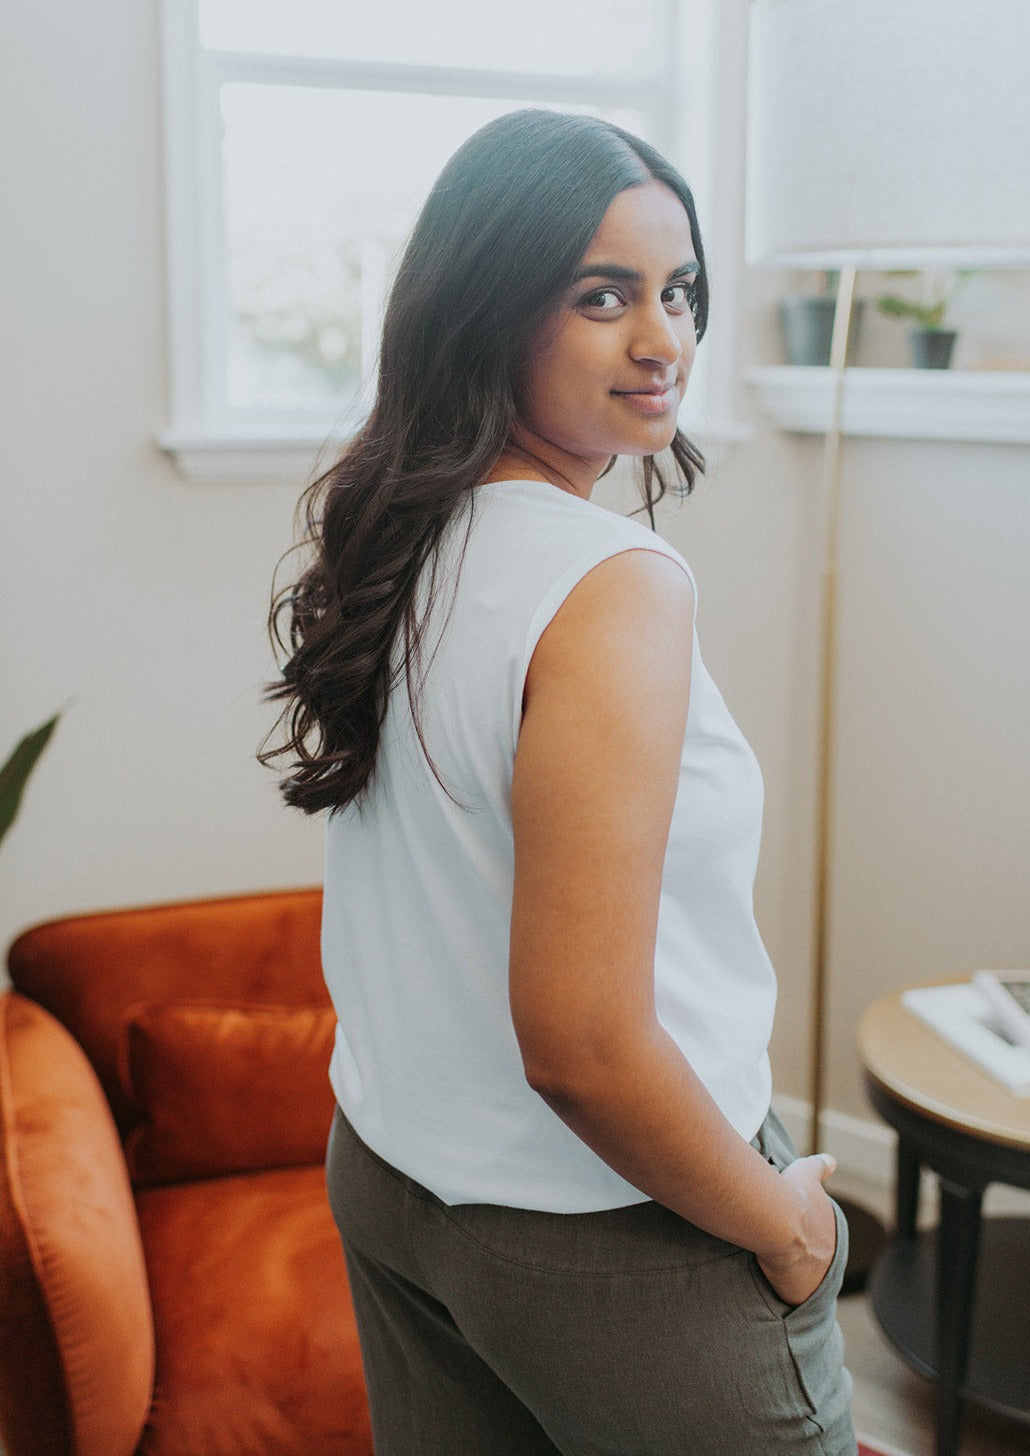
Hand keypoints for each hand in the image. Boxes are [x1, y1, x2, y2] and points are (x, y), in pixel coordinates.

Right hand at [756, 1153, 838, 1307]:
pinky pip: (791, 1295)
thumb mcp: (808, 1173)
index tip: (791, 1233)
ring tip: (771, 1269)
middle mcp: (831, 1255)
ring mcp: (818, 1276)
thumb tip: (831, 1161)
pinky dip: (782, 1291)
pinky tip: (769, 1285)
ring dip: (792, 1276)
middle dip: (801, 1257)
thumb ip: (819, 1167)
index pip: (820, 1237)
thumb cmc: (792, 1194)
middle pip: (814, 1259)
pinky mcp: (800, 1292)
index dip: (804, 1235)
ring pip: (804, 1278)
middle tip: (778, 1251)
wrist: (778, 1219)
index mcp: (833, 1230)